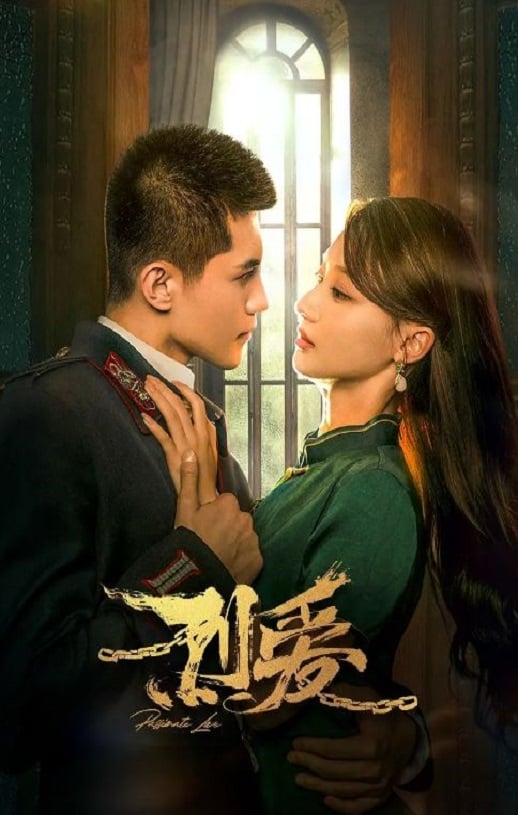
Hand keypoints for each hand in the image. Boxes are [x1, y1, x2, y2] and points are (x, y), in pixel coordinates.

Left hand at [144, 376, 216, 504]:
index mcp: (205, 431)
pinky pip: (163, 437)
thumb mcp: (211, 448)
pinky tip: (144, 416)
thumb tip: (203, 418)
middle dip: (164, 390)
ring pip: (171, 416)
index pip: (197, 404)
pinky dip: (154, 426)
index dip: (184, 391)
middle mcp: (196, 435)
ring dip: (158, 400)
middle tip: (151, 379)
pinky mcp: (174, 455)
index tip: (173, 382)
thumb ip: (207, 432)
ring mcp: (185, 444)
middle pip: (179, 406)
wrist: (203, 493)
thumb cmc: (206, 472)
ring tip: (146, 388)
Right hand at [175, 450, 262, 583]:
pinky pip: (251, 554)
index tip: (205, 526)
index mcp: (229, 504)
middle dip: (228, 527)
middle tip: (212, 542)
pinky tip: (228, 565)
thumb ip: (189, 479)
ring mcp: (253, 539)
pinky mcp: (258, 559)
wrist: (196, 578)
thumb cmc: (188, 541)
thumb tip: (190, 453)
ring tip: (219, 556)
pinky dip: (243, 558)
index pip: (225, 503)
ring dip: (236, 542)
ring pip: (245, 536)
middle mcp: (245, 518)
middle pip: (237, 519)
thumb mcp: (184, 509)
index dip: (215, 514)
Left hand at [287, 697, 416, 812]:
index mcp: (372, 745)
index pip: (334, 750)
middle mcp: (376, 769)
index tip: (294, 744)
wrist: (409, 738)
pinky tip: (326, 799)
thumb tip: (322, 689)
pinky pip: (359, 807)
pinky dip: (341, 805)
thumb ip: (347, 694)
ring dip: (318, 786)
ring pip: (343, 790)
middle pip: (335, 772)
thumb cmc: (384, 715)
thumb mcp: (368, 699)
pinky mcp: (381, 796)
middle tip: (291, 759)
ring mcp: (380, 786)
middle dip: (309, 765)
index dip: (312, 747)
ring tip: (300, 779)